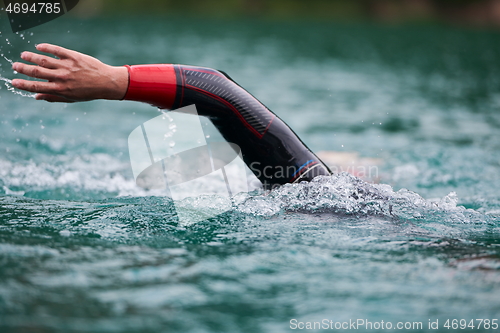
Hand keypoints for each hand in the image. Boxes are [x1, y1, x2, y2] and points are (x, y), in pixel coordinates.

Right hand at [12, 43, 128, 101]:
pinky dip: (46, 48)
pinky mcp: (74, 56)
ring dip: (31, 57)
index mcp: (61, 89)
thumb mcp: (72, 98)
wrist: (106, 82)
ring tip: (23, 55)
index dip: (23, 84)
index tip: (13, 82)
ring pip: (44, 59)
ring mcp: (67, 66)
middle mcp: (62, 77)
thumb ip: (53, 97)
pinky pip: (57, 50)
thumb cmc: (89, 92)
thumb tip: (36, 97)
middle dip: (24, 69)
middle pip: (38, 72)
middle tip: (15, 66)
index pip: (37, 86)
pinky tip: (38, 47)